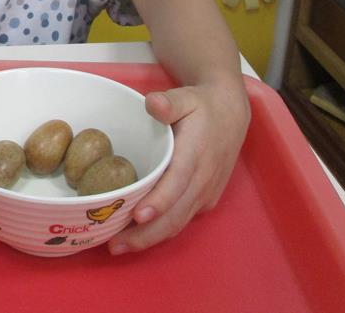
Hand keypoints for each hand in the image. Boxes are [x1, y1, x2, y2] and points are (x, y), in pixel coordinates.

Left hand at [107, 76, 249, 253]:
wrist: (231, 114)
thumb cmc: (201, 106)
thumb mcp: (186, 97)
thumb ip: (169, 101)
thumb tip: (153, 104)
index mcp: (196, 155)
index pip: (178, 183)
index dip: (160, 201)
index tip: (138, 216)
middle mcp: (202, 180)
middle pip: (175, 214)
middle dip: (146, 234)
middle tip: (114, 244)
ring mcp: (205, 194)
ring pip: (178, 223)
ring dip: (150, 238)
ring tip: (118, 246)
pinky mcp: (205, 200)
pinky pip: (182, 220)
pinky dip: (160, 231)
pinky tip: (136, 234)